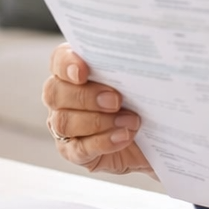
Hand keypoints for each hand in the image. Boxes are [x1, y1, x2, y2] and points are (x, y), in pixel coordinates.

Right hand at [43, 43, 155, 178]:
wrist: (153, 138)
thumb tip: (140, 56)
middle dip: (86, 96)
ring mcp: (63, 126)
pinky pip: (79, 149)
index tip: (83, 71)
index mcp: (73, 71)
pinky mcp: (74, 152)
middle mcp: (62, 97)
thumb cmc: (142, 102)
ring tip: (130, 121)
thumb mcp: (138, 80)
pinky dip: (103, 142)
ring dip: (99, 121)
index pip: (58, 60)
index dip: (66, 64)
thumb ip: (128, 66)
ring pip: (63, 122)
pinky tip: (123, 137)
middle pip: (55, 92)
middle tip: (116, 100)